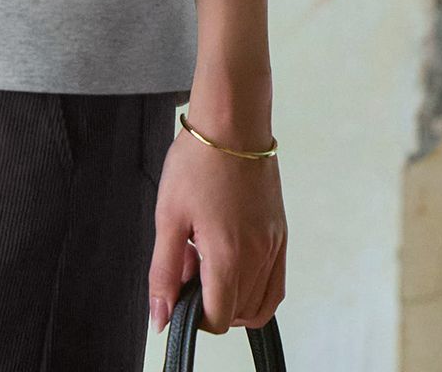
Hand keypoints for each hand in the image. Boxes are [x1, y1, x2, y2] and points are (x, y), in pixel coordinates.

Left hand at [146, 118, 286, 335]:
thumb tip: (160, 318)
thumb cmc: (198, 161)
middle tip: (189, 261)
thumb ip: (163, 273)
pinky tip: (231, 262)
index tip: (179, 288)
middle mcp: (258, 257)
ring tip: (207, 257)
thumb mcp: (168, 216)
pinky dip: (255, 290)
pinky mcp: (281, 235)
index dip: (194, 316)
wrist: (232, 123)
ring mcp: (274, 247)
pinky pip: (275, 284)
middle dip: (209, 301)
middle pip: (238, 313)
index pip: (219, 319)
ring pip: (258, 304)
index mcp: (229, 255)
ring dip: (231, 296)